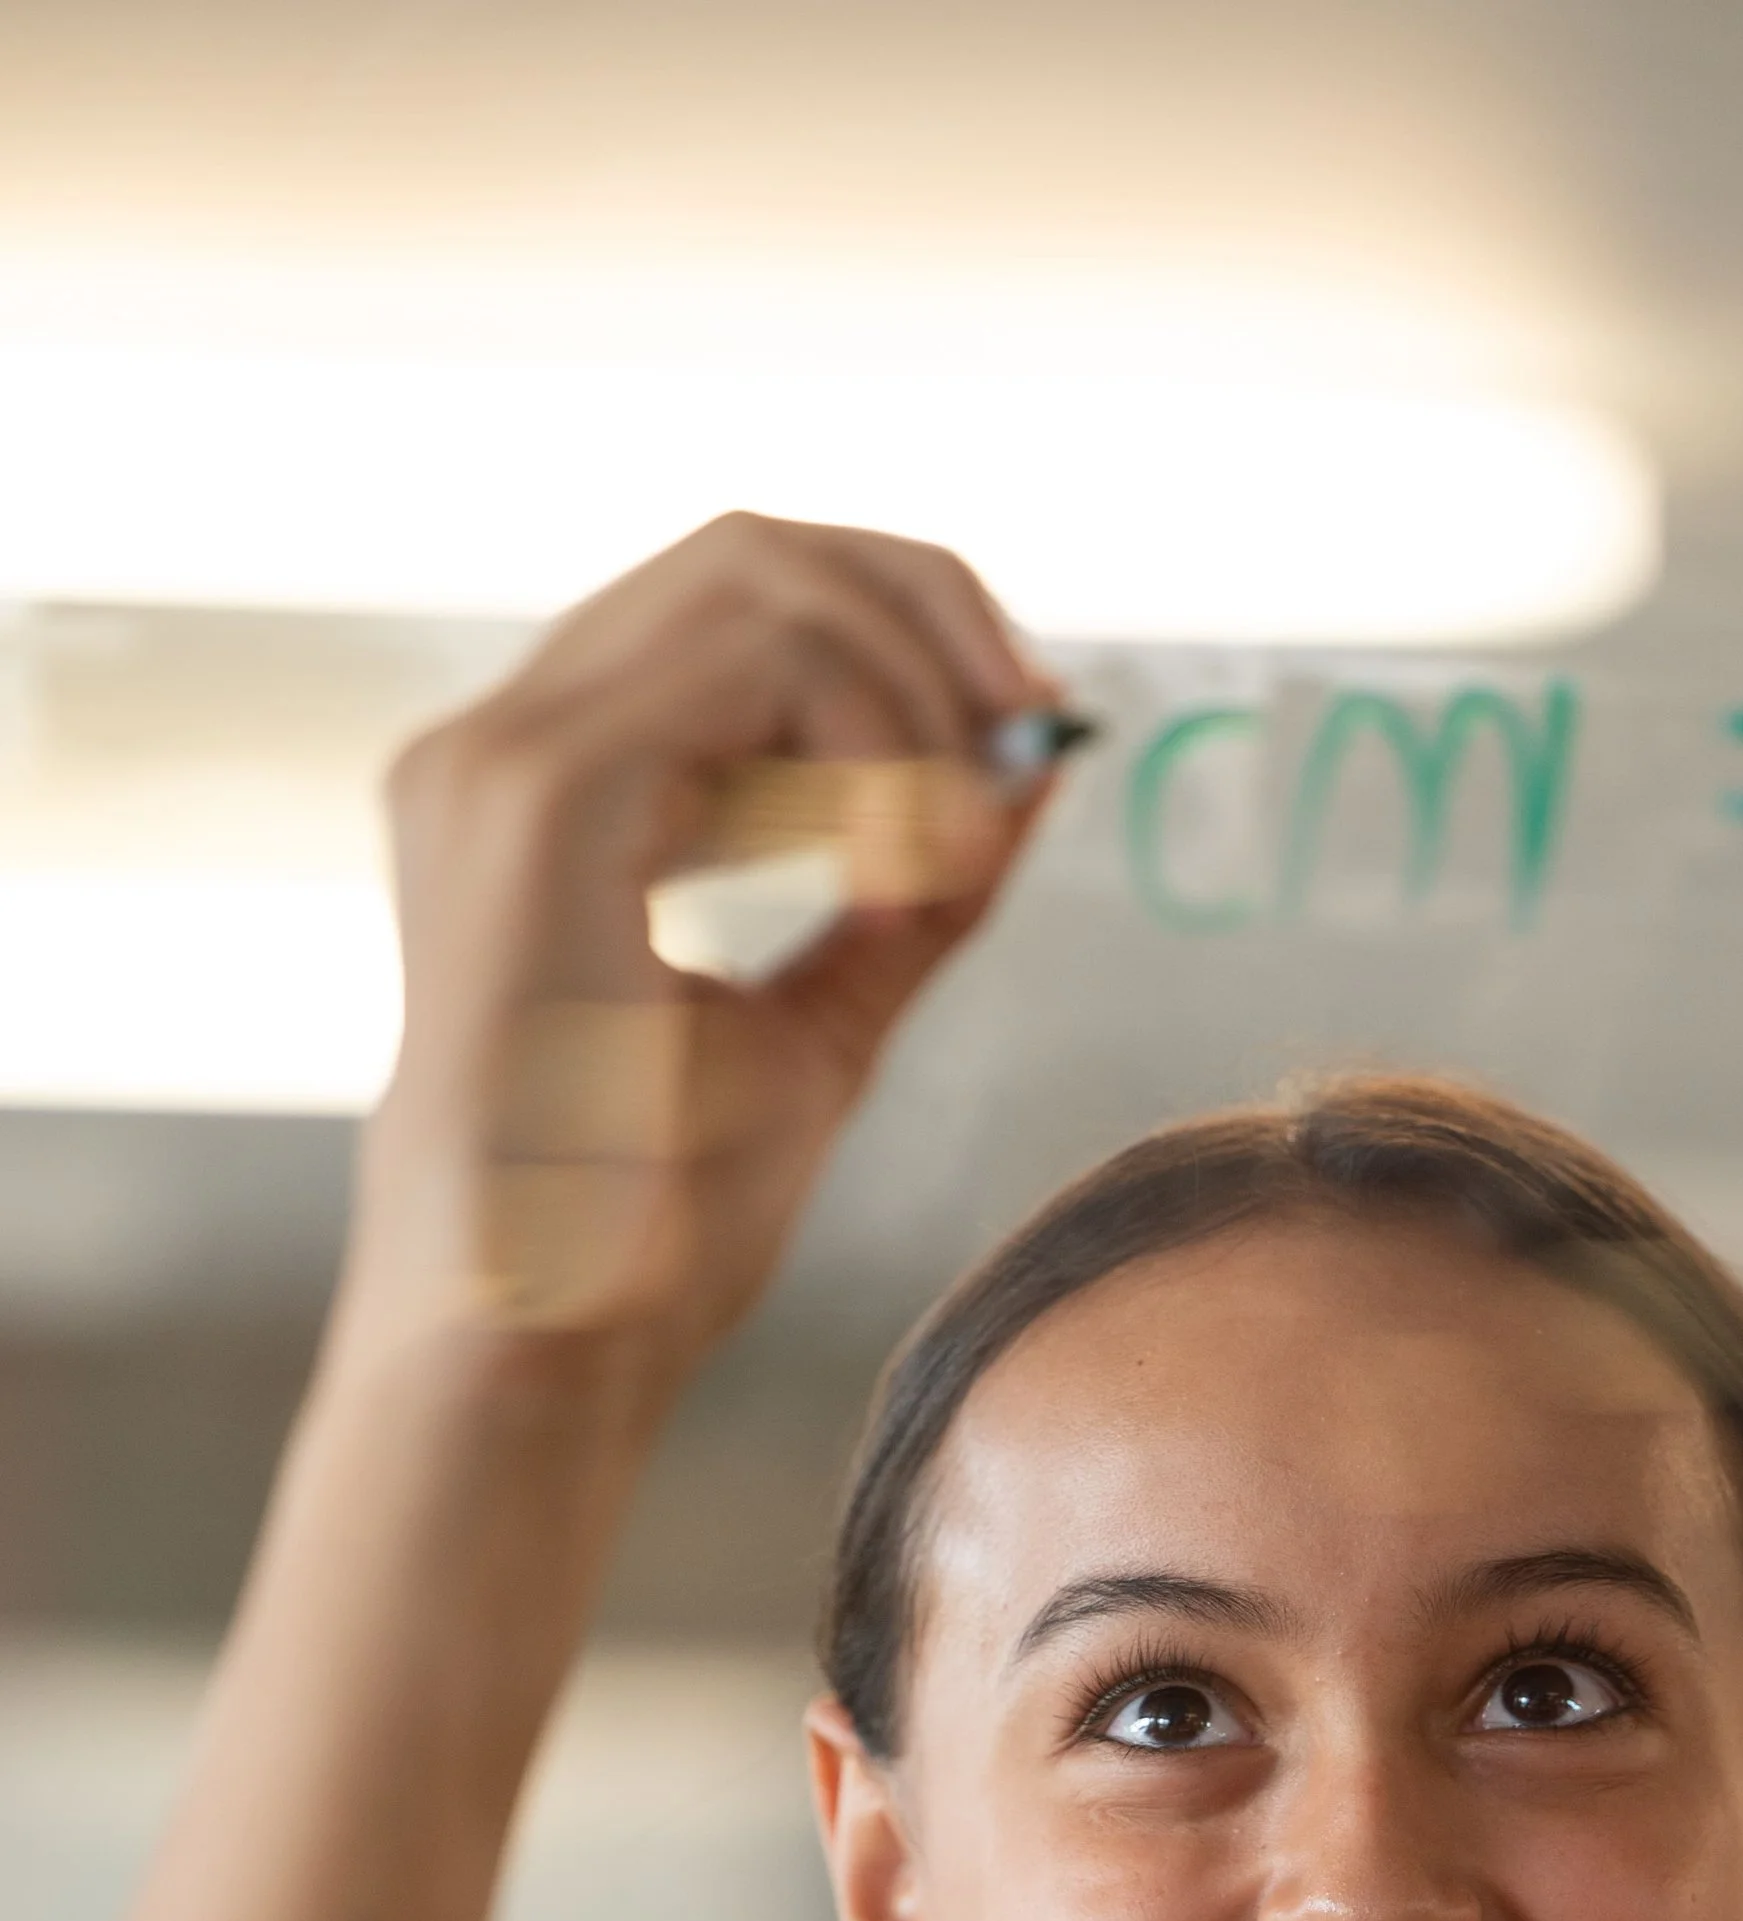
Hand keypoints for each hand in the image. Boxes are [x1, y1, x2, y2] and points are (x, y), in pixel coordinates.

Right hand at [352, 514, 1053, 1369]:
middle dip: (928, 609)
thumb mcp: (821, 1025)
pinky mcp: (541, 796)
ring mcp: (504, 758)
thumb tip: (1029, 767)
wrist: (544, 1337)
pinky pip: (754, 670)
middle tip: (1034, 718)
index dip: (902, 620)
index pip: (732, 605)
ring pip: (760, 585)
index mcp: (547, 792)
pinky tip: (902, 866)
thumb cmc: (651, 1225)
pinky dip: (869, 741)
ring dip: (912, 689)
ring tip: (958, 841)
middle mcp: (500, 746)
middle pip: (748, 552)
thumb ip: (910, 893)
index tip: (1022, 718)